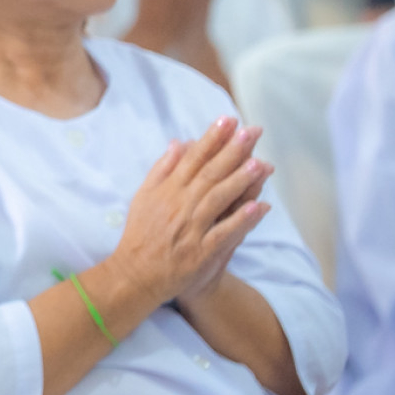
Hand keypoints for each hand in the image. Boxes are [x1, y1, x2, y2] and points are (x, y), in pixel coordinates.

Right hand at [111, 118, 271, 307]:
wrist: (135, 274)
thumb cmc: (140, 235)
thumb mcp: (143, 196)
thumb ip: (162, 169)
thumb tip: (180, 143)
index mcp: (166, 191)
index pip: (192, 159)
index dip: (211, 139)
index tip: (228, 120)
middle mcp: (179, 206)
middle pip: (209, 174)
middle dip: (231, 151)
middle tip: (252, 131)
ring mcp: (191, 229)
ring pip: (218, 200)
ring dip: (240, 181)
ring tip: (260, 163)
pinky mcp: (201, 252)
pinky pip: (224, 234)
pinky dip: (241, 221)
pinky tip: (259, 207)